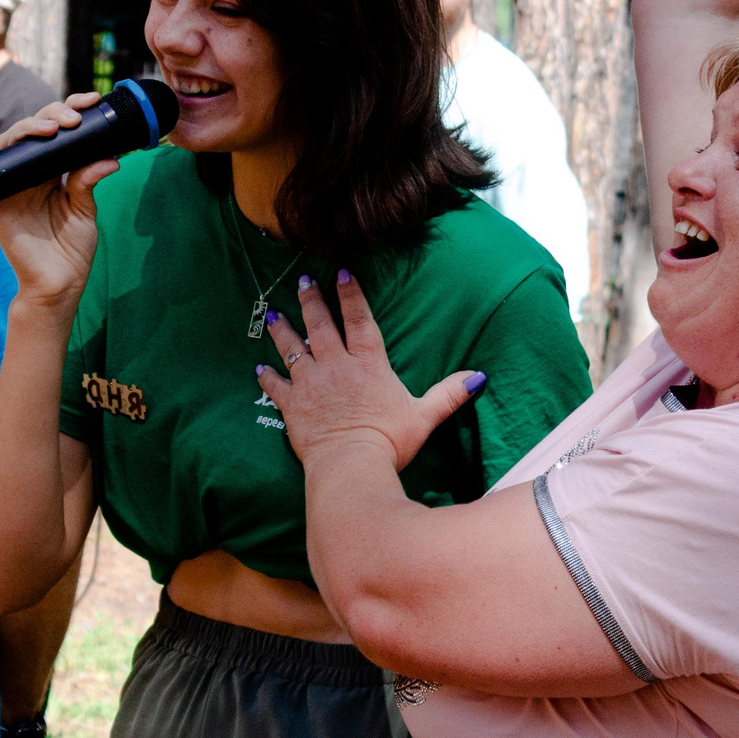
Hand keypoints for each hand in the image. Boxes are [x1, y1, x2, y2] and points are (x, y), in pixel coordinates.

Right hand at [0, 96, 120, 312]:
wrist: (57, 284)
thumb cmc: (71, 250)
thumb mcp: (84, 211)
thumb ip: (88, 182)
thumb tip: (108, 157)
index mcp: (55, 171)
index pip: (60, 131)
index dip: (71, 111)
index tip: (91, 102)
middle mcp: (31, 172)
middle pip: (35, 130)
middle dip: (53, 116)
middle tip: (72, 120)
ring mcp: (10, 184)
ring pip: (10, 143)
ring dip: (26, 128)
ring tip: (49, 129)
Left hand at [257, 272, 485, 472]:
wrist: (350, 464)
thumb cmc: (389, 441)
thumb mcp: (424, 416)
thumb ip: (448, 394)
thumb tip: (478, 378)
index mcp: (368, 364)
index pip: (359, 320)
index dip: (350, 294)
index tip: (341, 273)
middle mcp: (336, 366)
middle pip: (320, 325)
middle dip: (311, 300)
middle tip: (302, 281)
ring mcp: (311, 384)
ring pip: (292, 348)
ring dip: (283, 330)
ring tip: (273, 315)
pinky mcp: (292, 405)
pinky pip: (276, 386)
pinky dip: (268, 376)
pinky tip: (260, 368)